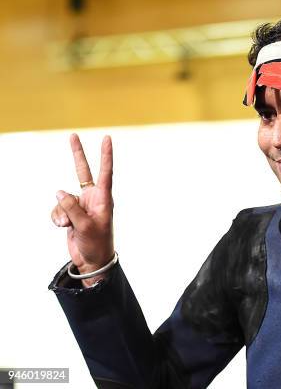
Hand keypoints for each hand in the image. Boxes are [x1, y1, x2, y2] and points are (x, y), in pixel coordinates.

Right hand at [51, 134, 113, 286]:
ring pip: (62, 198)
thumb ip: (72, 208)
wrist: (92, 260)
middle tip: (73, 135)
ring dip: (60, 212)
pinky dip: (57, 218)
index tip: (107, 138)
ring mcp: (81, 204)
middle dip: (77, 154)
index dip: (105, 155)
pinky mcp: (71, 213)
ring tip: (69, 226)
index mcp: (103, 198)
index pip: (105, 172)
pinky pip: (57, 209)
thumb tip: (60, 191)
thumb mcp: (86, 226)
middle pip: (82, 172)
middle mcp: (93, 197)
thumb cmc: (96, 243)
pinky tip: (63, 227)